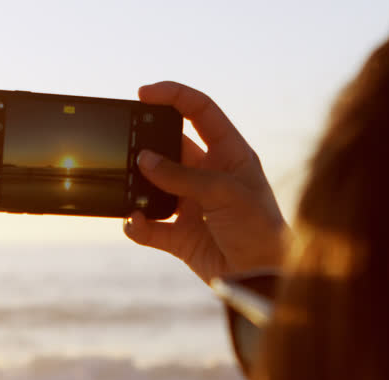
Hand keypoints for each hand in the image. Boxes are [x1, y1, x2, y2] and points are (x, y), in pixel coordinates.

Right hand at [122, 81, 286, 282]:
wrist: (263, 277)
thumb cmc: (258, 228)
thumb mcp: (224, 192)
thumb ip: (183, 175)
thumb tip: (144, 160)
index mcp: (229, 154)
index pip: (200, 112)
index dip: (173, 96)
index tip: (143, 94)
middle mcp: (209, 175)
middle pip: (170, 147)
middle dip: (146, 145)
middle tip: (126, 145)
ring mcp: (193, 205)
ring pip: (154, 186)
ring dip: (137, 186)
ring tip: (125, 185)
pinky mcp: (181, 236)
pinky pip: (150, 226)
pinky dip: (137, 224)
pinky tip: (133, 221)